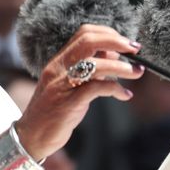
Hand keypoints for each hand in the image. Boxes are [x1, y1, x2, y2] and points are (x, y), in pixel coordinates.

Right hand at [16, 24, 143, 160]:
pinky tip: (124, 95)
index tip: (126, 43)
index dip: (108, 33)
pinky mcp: (68, 104)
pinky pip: (97, 89)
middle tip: (135, 49)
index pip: (83, 34)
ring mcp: (62, 85)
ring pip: (95, 65)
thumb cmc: (53, 111)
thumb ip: (88, 69)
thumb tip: (114, 54)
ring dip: (122, 68)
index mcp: (59, 61)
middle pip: (89, 42)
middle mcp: (58, 69)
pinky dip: (116, 89)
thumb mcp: (69, 85)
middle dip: (117, 42)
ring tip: (137, 72)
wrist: (32, 136)